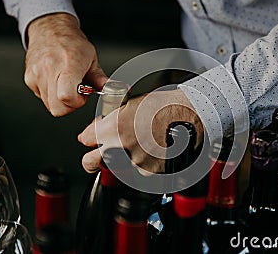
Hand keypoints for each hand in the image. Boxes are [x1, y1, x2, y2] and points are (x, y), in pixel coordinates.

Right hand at [25, 13, 106, 115]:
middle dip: (70, 105)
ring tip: (67, 83)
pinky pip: (42, 97)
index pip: (67, 97)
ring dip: (61, 100)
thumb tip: (119, 91)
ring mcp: (36, 75)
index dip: (78, 102)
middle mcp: (49, 70)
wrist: (49, 28)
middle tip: (76, 91)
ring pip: (50, 105)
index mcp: (68, 65)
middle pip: (58, 108)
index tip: (84, 93)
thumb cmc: (72, 43)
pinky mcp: (29, 79)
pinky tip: (56, 81)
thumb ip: (102, 80)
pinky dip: (51, 94)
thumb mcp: (92, 60)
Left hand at [77, 89, 202, 172]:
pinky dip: (144, 163)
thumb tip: (98, 127)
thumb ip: (110, 119)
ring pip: (118, 166)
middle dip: (91, 159)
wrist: (190, 114)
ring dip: (124, 158)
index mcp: (113, 128)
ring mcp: (136, 162)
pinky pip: (140, 171)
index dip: (89, 137)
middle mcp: (121, 147)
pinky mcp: (151, 171)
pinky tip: (153, 149)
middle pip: (91, 162)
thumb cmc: (164, 106)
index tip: (92, 139)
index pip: (86, 138)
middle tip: (94, 157)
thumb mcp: (131, 105)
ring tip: (140, 144)